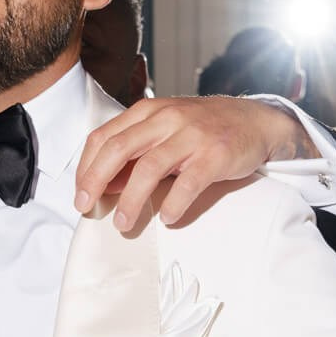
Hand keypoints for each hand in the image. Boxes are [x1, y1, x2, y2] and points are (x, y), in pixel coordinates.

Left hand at [73, 96, 316, 232]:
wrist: (255, 121)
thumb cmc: (204, 129)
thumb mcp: (165, 131)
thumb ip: (136, 152)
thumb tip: (105, 184)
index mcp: (148, 112)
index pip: (104, 137)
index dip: (86, 167)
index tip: (80, 193)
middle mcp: (166, 119)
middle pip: (119, 149)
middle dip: (96, 181)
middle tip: (86, 207)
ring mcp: (191, 136)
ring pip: (150, 168)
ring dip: (131, 199)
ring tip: (123, 223)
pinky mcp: (215, 155)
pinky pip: (188, 183)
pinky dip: (174, 204)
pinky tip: (168, 219)